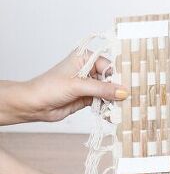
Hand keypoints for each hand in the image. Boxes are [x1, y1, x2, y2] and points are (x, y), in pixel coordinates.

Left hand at [0, 50, 128, 124]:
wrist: (33, 105)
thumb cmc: (49, 87)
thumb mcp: (78, 86)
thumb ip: (102, 89)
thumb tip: (123, 92)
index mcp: (85, 58)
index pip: (110, 65)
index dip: (121, 75)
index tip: (133, 85)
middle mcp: (88, 69)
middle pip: (111, 79)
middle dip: (119, 89)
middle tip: (132, 99)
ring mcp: (88, 84)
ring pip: (108, 92)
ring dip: (114, 100)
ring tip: (125, 109)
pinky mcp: (87, 98)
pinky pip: (102, 102)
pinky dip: (108, 108)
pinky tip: (114, 115)